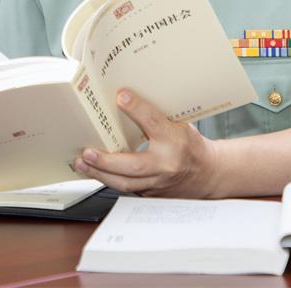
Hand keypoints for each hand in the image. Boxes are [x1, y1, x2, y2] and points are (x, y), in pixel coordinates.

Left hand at [73, 89, 219, 196]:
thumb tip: (126, 98)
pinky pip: (126, 188)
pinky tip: (94, 171)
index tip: (120, 96)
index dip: (136, 108)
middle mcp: (166, 164)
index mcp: (176, 140)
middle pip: (133, 166)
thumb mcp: (180, 125)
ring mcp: (158, 183)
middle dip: (107, 160)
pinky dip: (108, 179)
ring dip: (100, 174)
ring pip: (125, 183)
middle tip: (87, 152)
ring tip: (82, 163)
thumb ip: (156, 117)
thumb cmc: (191, 146)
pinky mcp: (150, 194)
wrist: (208, 174)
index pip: (154, 122)